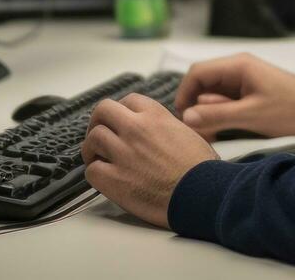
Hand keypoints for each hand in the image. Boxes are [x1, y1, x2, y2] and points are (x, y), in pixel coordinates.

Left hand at [81, 94, 216, 228]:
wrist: (202, 195)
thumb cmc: (202, 170)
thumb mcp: (189, 134)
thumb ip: (168, 127)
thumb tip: (160, 133)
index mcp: (156, 116)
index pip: (128, 100)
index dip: (121, 111)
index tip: (120, 121)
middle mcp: (136, 129)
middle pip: (102, 111)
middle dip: (98, 122)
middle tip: (100, 135)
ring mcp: (123, 153)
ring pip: (93, 139)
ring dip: (92, 149)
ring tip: (97, 158)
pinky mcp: (115, 179)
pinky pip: (92, 170)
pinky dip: (95, 174)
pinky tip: (104, 178)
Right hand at [174, 53, 294, 140]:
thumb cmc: (291, 110)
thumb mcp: (252, 115)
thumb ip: (218, 115)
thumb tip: (186, 117)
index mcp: (238, 65)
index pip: (197, 72)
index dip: (185, 94)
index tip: (183, 119)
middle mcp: (238, 69)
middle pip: (203, 83)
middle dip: (197, 107)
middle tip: (198, 131)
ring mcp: (244, 81)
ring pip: (213, 94)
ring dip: (209, 113)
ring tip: (212, 134)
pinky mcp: (249, 93)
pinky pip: (225, 101)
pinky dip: (220, 115)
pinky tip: (223, 131)